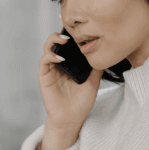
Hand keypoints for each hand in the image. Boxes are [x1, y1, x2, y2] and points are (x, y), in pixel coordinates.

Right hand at [37, 32, 103, 149]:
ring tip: (64, 40)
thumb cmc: (81, 102)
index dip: (72, 36)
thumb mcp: (93, 82)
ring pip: (48, 48)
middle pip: (56, 42)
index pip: (68, 45)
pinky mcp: (44, 76)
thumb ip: (96, 67)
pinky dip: (50, 56)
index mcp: (70, 63)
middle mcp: (59, 64)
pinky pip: (44, 61)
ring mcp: (51, 69)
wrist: (71, 118)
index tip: (80, 31)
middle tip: (70, 34)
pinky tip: (59, 58)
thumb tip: (104, 52)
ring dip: (53, 41)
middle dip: (61, 34)